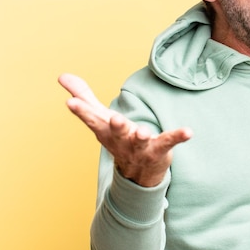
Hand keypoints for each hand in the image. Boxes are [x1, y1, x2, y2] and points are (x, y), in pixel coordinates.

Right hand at [58, 73, 191, 186]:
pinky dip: (178, 136)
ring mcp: (140, 146)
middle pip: (117, 132)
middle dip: (116, 126)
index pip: (92, 119)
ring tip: (142, 131)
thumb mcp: (99, 118)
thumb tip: (61, 76)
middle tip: (115, 118)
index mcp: (106, 130)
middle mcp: (121, 139)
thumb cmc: (116, 138)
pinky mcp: (159, 149)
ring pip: (140, 141)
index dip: (81, 111)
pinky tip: (188, 132)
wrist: (137, 173)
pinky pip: (168, 142)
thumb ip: (83, 96)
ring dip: (141, 136)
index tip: (70, 103)